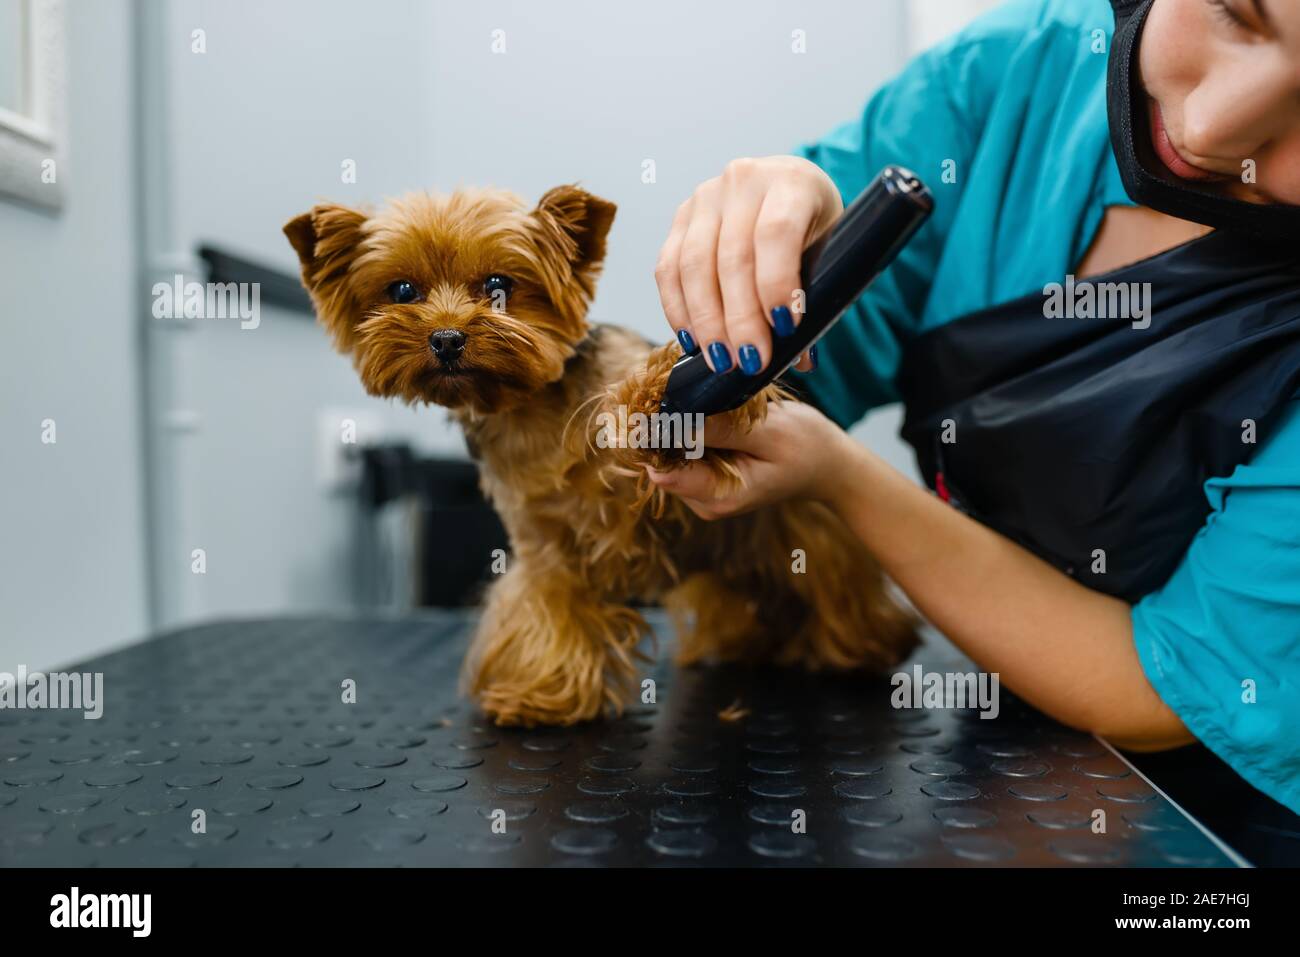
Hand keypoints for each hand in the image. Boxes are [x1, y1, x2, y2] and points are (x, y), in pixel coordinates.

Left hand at [646, 401, 856, 519]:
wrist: (828, 465)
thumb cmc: (807, 447)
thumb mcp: (770, 432)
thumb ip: (720, 431)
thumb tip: (670, 423)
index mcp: (719, 496)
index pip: (661, 468)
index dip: (653, 432)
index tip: (659, 398)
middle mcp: (703, 500)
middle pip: (661, 458)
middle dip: (670, 422)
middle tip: (690, 389)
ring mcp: (702, 490)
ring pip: (670, 450)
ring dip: (682, 421)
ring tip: (710, 401)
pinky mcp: (705, 476)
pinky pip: (685, 448)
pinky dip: (693, 427)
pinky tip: (713, 412)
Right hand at [655, 156, 842, 374]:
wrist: (786, 192)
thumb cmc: (813, 227)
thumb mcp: (828, 253)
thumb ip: (816, 300)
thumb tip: (800, 359)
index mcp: (791, 181)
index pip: (777, 232)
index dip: (778, 283)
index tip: (785, 328)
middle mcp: (744, 180)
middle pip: (733, 256)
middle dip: (740, 318)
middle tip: (751, 361)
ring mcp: (705, 197)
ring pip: (694, 265)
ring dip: (706, 321)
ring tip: (722, 360)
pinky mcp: (679, 218)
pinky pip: (668, 269)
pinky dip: (678, 309)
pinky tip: (692, 340)